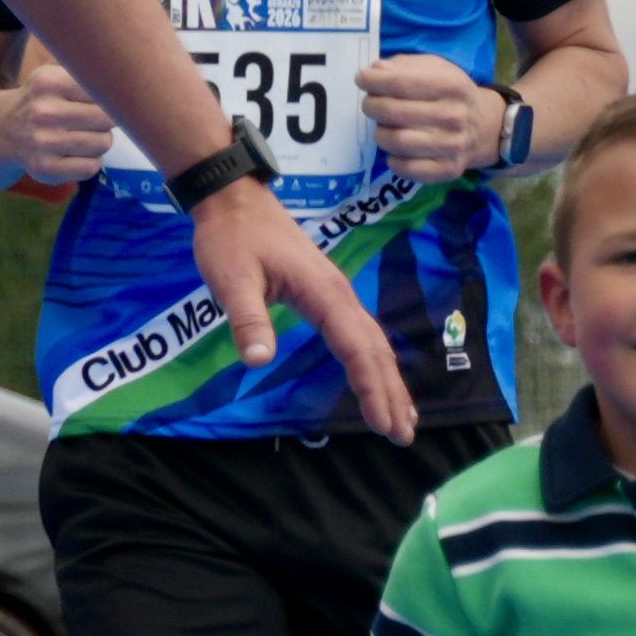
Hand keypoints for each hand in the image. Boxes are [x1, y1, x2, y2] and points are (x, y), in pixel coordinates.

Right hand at [5, 66, 121, 186]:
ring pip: (103, 143)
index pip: (104, 90)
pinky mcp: (45, 168)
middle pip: (108, 118)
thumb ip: (91, 77)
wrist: (2, 130)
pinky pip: (91, 167)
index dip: (112, 96)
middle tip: (94, 119)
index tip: (107, 98)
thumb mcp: (56, 77)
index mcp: (48, 82)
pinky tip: (76, 154)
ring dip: (100, 141)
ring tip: (82, 135)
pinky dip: (91, 162)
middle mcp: (43, 112)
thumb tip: (137, 88)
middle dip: (107, 120)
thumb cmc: (43, 100)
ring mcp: (42, 143)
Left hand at [192, 181, 415, 436]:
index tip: (382, 424)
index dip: (371, 388)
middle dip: (391, 393)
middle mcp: (340, 295)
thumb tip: (259, 363)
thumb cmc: (232, 239)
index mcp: (325, 293)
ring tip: (403, 417)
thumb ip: (248, 320)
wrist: (234, 199)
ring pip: (372, 341)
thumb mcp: (232, 280)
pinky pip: (360, 333)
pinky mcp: (327, 294)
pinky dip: (373, 361)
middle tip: (403, 436)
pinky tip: (376, 377)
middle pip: (375, 349)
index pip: (357, 349)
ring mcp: (337, 293)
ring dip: (388, 380)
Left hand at [355, 55, 508, 179]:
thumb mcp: (437, 69)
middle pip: (393, 112)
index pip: (400, 83)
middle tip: (369, 104)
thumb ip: (405, 66)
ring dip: (380, 133)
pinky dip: (393, 160)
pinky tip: (395, 151)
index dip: (373, 81)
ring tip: (382, 126)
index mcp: (451, 86)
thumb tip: (376, 71)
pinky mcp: (448, 169)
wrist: (487, 126)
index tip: (362, 79)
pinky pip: (407, 169)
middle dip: (371, 106)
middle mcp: (454, 116)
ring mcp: (452, 145)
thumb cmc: (452, 93)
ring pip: (396, 142)